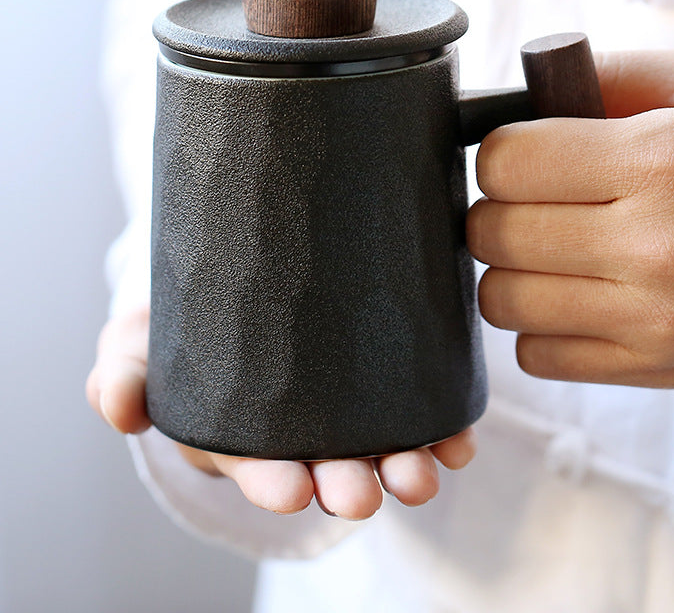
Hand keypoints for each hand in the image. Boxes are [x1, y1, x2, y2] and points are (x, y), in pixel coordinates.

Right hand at [86, 307, 475, 518]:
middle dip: (345, 484)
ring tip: (424, 475)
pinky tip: (459, 440)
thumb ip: (123, 374)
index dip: (270, 482)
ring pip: (380, 444)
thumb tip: (118, 407)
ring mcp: (350, 403)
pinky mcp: (385, 373)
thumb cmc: (182, 325)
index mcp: (243, 433)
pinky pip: (420, 407)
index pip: (258, 466)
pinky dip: (442, 428)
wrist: (239, 277)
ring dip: (404, 465)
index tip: (286, 490)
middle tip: (361, 493)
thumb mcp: (138, 343)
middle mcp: (302, 426)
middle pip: (326, 463)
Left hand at [466, 47, 673, 387]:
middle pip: (495, 232)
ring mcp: (654, 318)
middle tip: (535, 202)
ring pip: (502, 299)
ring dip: (512, 271)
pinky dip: (540, 325)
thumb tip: (527, 85)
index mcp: (664, 162)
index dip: (502, 154)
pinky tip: (577, 296)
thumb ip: (612, 73)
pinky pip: (536, 354)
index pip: (506, 162)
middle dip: (499, 210)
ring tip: (553, 250)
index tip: (524, 155)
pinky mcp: (651, 367)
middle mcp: (657, 246)